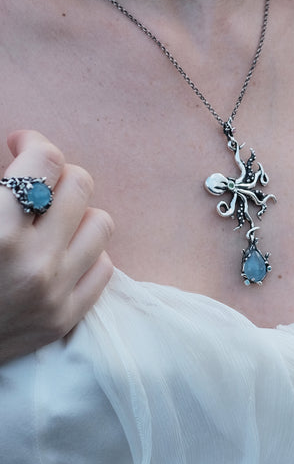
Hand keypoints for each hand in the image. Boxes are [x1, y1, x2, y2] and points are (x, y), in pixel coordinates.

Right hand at [0, 130, 113, 363]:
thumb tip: (22, 150)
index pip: (45, 160)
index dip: (33, 144)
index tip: (20, 146)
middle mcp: (33, 260)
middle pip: (79, 185)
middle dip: (57, 174)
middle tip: (35, 183)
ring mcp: (54, 292)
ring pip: (101, 224)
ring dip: (77, 214)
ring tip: (51, 219)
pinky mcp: (64, 319)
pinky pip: (104, 268)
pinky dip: (85, 254)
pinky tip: (60, 252)